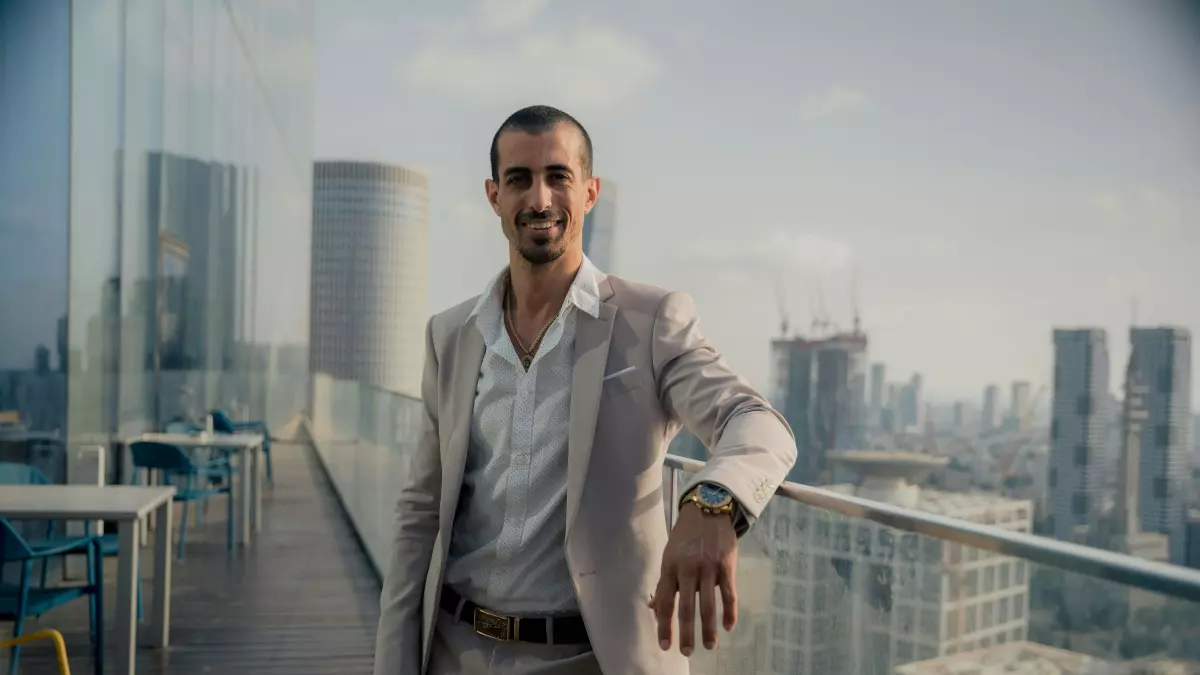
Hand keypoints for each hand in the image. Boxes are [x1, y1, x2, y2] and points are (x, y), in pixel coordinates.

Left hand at [648, 504, 737, 655]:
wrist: (708, 509)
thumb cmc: (685, 536)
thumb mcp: (669, 556)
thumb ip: (664, 583)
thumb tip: (653, 607)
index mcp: (670, 567)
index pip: (665, 602)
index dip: (664, 626)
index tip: (665, 645)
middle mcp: (687, 569)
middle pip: (686, 608)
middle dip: (685, 633)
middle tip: (686, 652)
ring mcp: (708, 568)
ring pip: (708, 605)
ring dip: (708, 629)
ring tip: (708, 645)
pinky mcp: (727, 566)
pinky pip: (729, 594)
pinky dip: (729, 613)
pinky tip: (728, 627)